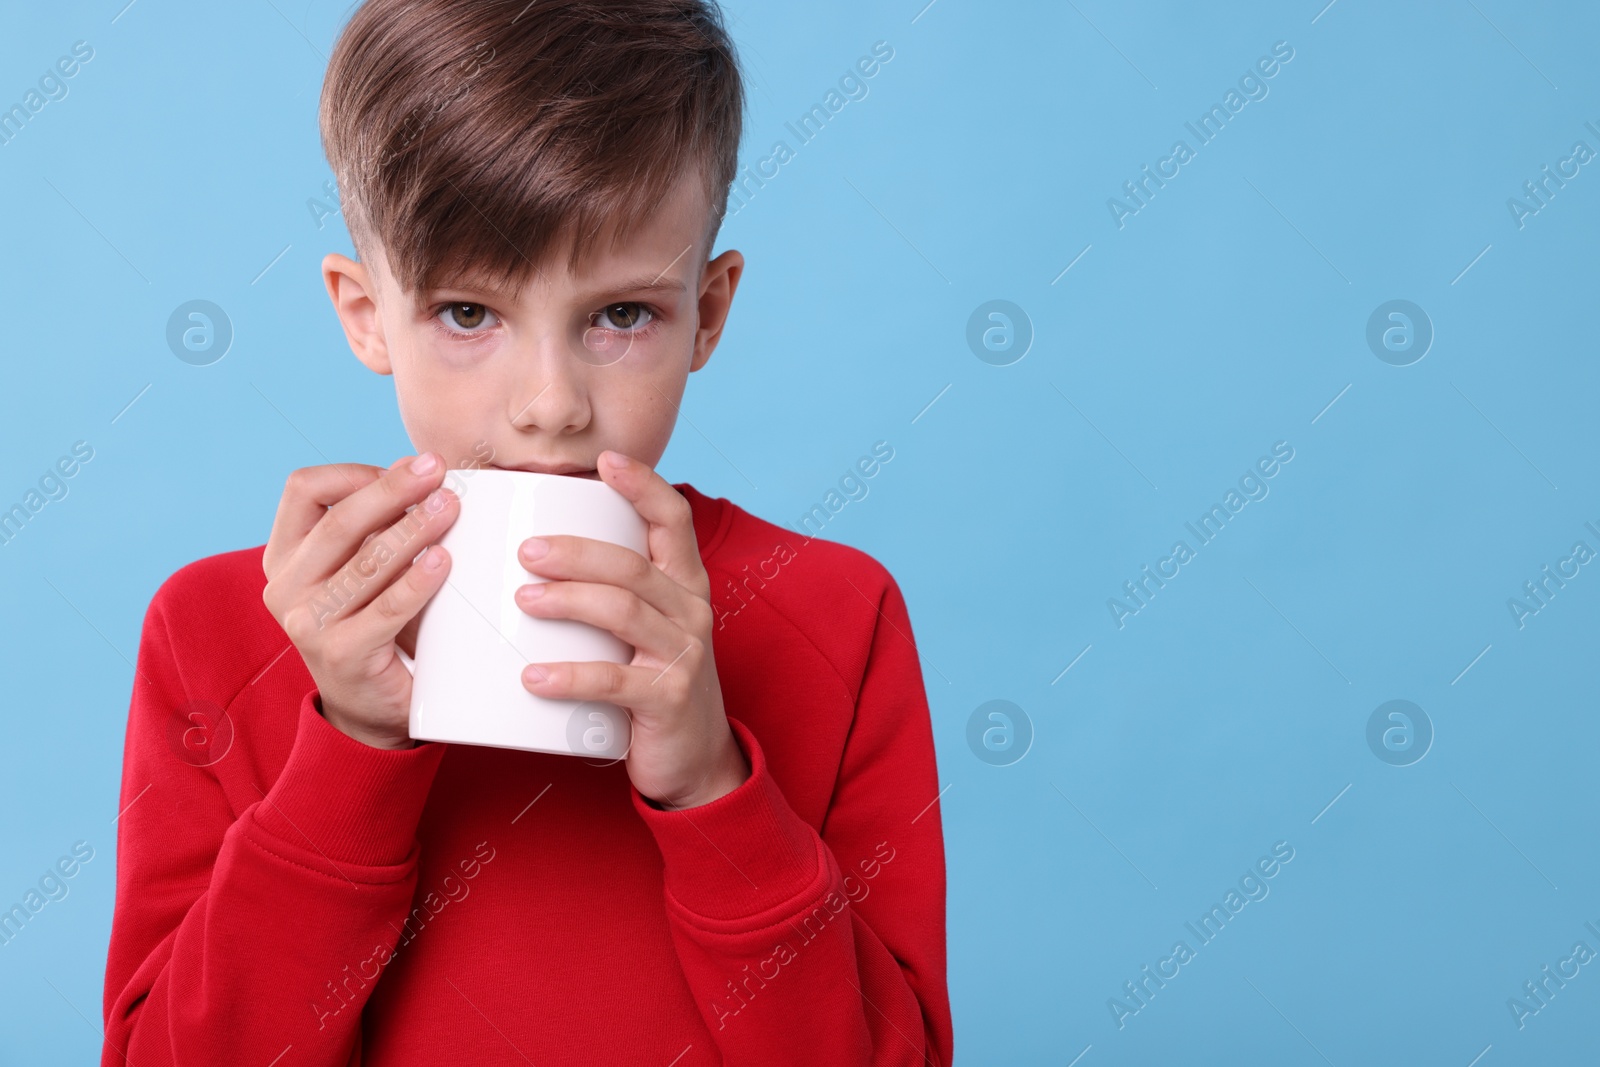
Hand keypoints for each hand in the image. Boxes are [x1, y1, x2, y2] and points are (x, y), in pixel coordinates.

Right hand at [261, 454, 459, 748]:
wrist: (369, 706)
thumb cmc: (374, 622)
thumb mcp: (364, 566)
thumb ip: (381, 521)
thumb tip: (421, 466)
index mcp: (284, 554)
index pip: (304, 490)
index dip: (356, 472)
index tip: (406, 469)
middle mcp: (286, 586)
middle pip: (340, 521)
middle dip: (394, 490)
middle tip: (438, 471)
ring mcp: (308, 623)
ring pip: (367, 562)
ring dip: (414, 529)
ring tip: (451, 507)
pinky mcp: (342, 653)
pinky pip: (387, 609)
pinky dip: (417, 581)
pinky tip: (443, 560)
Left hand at [514, 450, 748, 807]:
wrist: (691, 759)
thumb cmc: (650, 681)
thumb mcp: (643, 629)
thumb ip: (610, 590)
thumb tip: (531, 548)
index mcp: (684, 584)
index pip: (674, 519)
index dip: (643, 485)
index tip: (604, 461)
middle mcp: (691, 611)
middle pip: (633, 565)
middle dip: (577, 551)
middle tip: (526, 550)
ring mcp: (683, 654)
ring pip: (624, 611)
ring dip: (568, 601)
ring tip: (522, 600)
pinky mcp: (668, 699)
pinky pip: (615, 680)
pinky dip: (570, 677)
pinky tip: (532, 677)